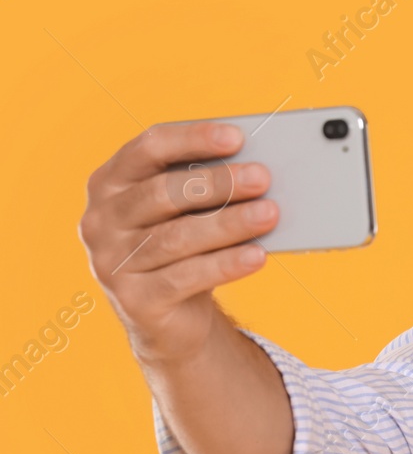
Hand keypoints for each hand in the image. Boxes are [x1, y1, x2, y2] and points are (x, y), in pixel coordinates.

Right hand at [79, 121, 278, 365]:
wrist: (168, 316)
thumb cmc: (182, 248)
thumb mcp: (187, 213)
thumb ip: (206, 189)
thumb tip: (255, 170)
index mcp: (111, 183)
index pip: (148, 148)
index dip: (192, 138)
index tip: (236, 137)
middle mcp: (101, 220)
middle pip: (162, 193)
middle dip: (216, 183)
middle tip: (262, 177)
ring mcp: (111, 261)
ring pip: (176, 237)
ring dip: (228, 223)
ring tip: (270, 214)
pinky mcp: (134, 300)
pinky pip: (184, 278)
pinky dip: (225, 264)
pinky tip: (257, 256)